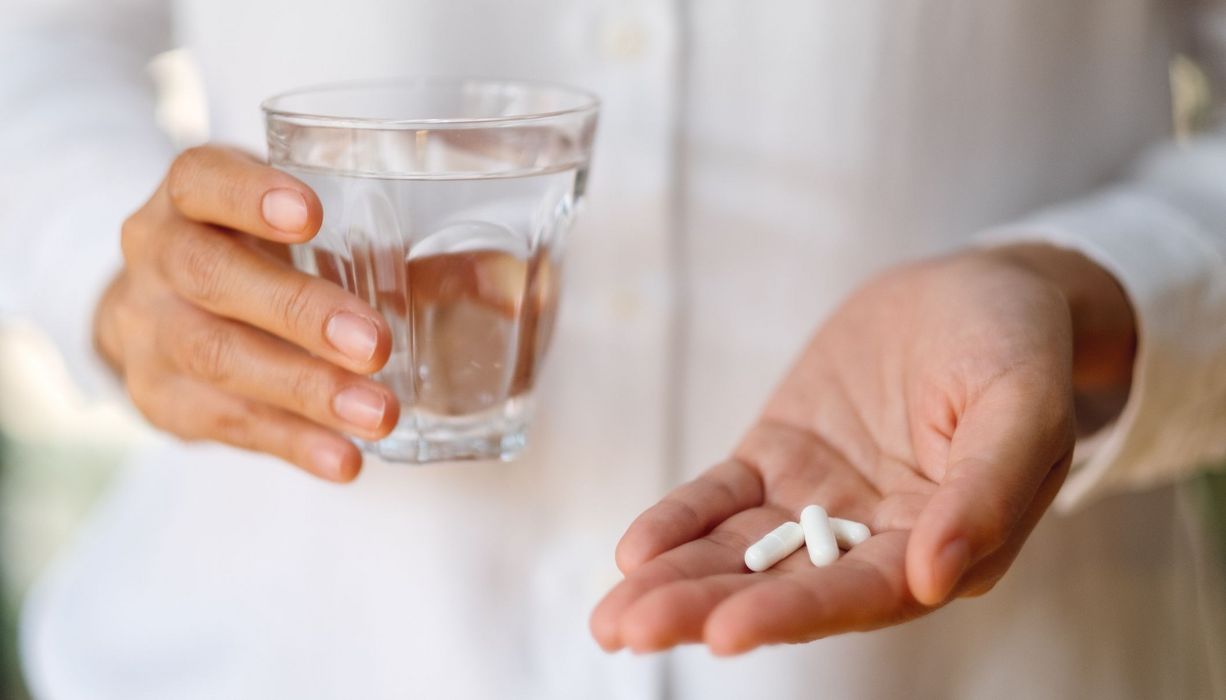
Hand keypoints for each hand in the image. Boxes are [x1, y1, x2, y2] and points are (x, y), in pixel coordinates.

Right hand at [94, 145, 397, 480]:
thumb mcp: (305, 236)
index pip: (201, 179)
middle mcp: (155, 256)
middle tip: (375, 346)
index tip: (311, 215)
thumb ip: (398, 253)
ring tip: (378, 415)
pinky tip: (343, 457)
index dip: (249, 195)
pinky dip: (291, 442)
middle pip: (211, 277)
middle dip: (298, 313)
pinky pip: (224, 423)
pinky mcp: (159, 398)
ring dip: (305, 391)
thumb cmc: (255, 258)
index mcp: (189, 198)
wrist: (155, 313)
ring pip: (217, 357)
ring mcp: (146, 330)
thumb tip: (505, 280)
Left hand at [591, 247, 1134, 654]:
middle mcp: (875, 538)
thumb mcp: (1025, 406)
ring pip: (741, 552)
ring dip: (677, 581)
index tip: (727, 631)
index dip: (796, 612)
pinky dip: (680, 522)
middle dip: (706, 609)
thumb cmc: (1019, 347)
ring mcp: (820, 500)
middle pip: (784, 586)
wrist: (976, 289)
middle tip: (630, 631)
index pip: (863, 592)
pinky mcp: (779, 459)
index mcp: (945, 544)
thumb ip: (988, 492)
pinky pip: (723, 498)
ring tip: (612, 617)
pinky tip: (636, 551)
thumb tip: (935, 579)